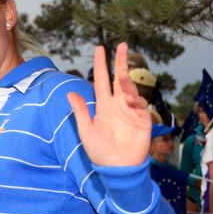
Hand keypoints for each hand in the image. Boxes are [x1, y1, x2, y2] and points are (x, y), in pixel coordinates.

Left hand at [67, 42, 150, 166]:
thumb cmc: (100, 151)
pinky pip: (140, 104)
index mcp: (103, 105)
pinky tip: (131, 101)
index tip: (100, 48)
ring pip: (130, 88)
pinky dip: (136, 100)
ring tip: (122, 73)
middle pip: (119, 79)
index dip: (101, 65)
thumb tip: (69, 93)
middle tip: (122, 45)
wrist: (118, 169)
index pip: (101, 80)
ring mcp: (131, 111)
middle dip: (120, 62)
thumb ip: (80, 111)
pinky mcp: (142, 119)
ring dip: (127, 79)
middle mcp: (118, 104)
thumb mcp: (86, 130)